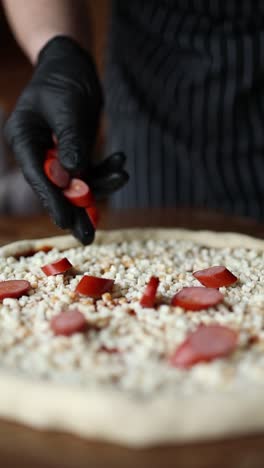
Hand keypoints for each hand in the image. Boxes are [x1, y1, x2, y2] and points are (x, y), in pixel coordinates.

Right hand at [4, 36, 127, 243]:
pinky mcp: (75, 152)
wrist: (74, 64)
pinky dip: (106, 169)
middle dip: (75, 210)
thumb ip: (70, 142)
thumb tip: (72, 180)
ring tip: (122, 176)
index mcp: (25, 138)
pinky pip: (90, 169)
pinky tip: (120, 162)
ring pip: (78, 181)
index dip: (53, 201)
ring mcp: (57, 154)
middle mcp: (39, 150)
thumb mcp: (68, 107)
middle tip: (88, 237)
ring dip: (100, 185)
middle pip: (57, 187)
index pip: (38, 176)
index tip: (66, 223)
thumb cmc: (65, 79)